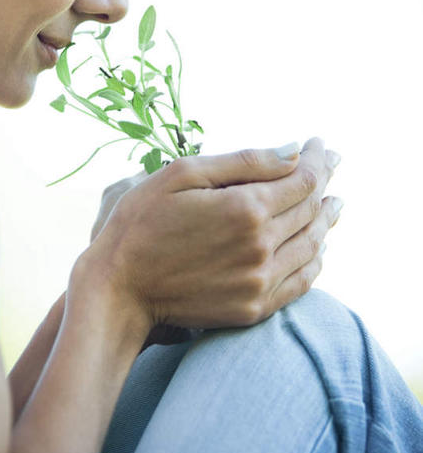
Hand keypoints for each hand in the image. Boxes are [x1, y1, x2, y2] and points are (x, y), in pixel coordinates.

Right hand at [82, 138, 341, 331]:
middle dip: (324, 182)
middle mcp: (262, 247)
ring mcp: (260, 282)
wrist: (118, 290)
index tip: (321, 144)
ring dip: (326, 221)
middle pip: (312, 209)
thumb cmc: (141, 222)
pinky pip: (302, 282)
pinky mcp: (254, 308)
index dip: (317, 158)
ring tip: (334, 203)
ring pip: (313, 246)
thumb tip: (292, 151)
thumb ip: (242, 162)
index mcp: (246, 208)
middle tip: (331, 164)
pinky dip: (315, 259)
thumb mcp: (182, 174)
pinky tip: (316, 246)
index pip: (303, 178)